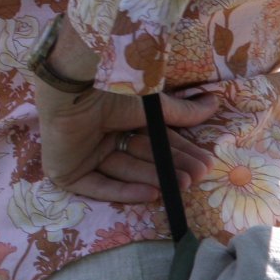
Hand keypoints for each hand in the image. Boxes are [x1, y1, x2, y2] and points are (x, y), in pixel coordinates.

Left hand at [34, 81, 216, 201]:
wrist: (76, 87)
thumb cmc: (111, 89)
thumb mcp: (152, 104)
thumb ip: (181, 111)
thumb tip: (214, 102)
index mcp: (116, 117)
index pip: (152, 140)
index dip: (179, 152)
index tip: (205, 164)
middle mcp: (99, 135)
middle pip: (140, 158)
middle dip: (171, 167)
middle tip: (198, 176)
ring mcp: (81, 153)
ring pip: (123, 171)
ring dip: (155, 178)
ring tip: (184, 182)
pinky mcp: (64, 169)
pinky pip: (96, 186)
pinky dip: (123, 191)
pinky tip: (152, 192)